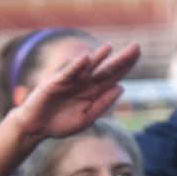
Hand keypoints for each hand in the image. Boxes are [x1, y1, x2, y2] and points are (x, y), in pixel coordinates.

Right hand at [13, 43, 140, 141]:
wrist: (37, 128)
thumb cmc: (62, 123)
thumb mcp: (88, 116)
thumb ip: (103, 103)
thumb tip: (121, 87)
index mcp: (94, 92)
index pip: (114, 77)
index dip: (126, 66)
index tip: (138, 54)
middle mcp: (85, 83)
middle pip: (106, 69)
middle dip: (121, 59)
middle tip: (136, 47)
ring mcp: (71, 82)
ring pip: (88, 68)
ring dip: (99, 57)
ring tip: (110, 47)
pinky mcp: (56, 83)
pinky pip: (69, 73)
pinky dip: (77, 65)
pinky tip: (87, 57)